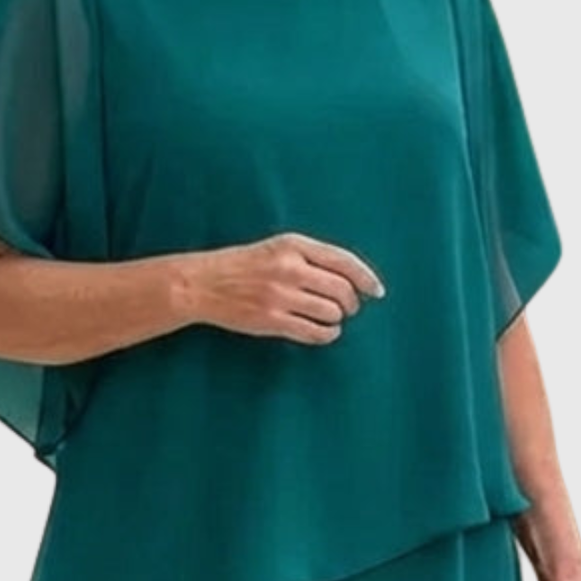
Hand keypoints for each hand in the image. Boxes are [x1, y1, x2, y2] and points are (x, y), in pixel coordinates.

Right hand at [184, 231, 385, 344]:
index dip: (366, 278)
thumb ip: (311, 258)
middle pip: (342, 290)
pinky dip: (326, 335)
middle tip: (348, 308)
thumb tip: (351, 280)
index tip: (377, 292)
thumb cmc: (243, 266)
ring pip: (330, 312)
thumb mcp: (277, 248)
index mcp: (293, 245)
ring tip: (330, 318)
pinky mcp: (271, 320)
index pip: (343, 261)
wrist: (203, 284)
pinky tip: (325, 332)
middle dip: (351, 303)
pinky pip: (313, 332)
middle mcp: (289, 268)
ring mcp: (280, 296)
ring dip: (337, 319)